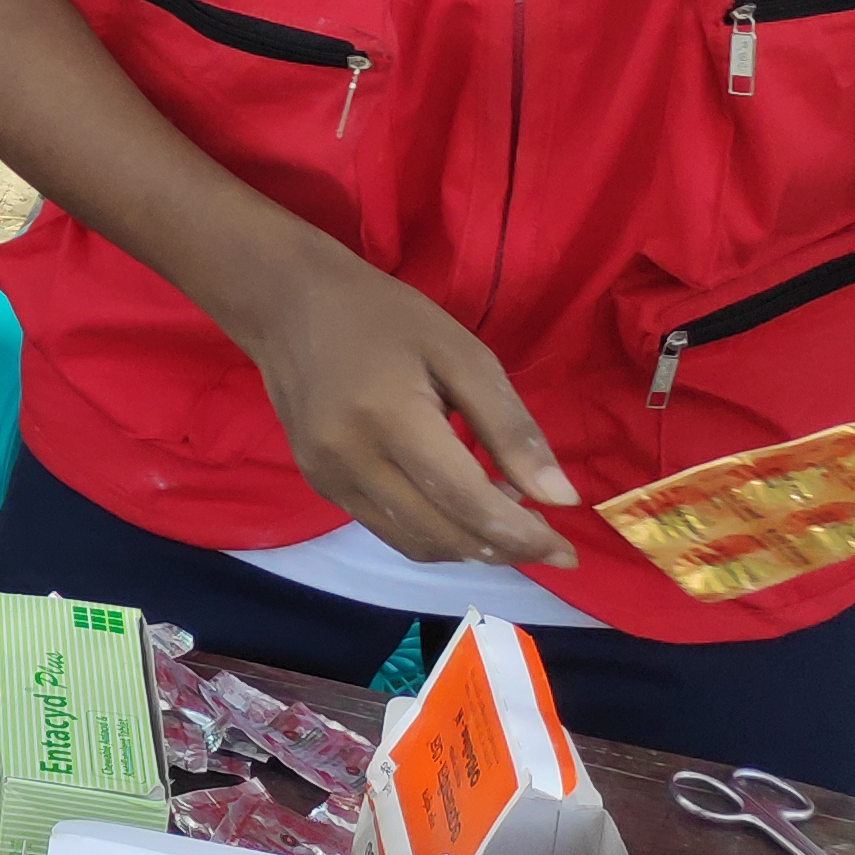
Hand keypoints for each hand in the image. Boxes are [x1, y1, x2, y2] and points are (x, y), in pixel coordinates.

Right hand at [237, 235, 578, 568]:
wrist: (286, 304)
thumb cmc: (383, 316)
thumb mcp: (461, 353)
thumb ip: (510, 427)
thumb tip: (560, 498)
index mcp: (391, 419)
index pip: (468, 503)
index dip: (524, 536)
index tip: (569, 551)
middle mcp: (352, 460)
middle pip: (444, 535)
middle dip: (505, 549)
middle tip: (547, 537)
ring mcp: (329, 477)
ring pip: (415, 545)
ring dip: (470, 548)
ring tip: (506, 523)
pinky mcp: (320, 484)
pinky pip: (388, 530)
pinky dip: (434, 534)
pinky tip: (458, 508)